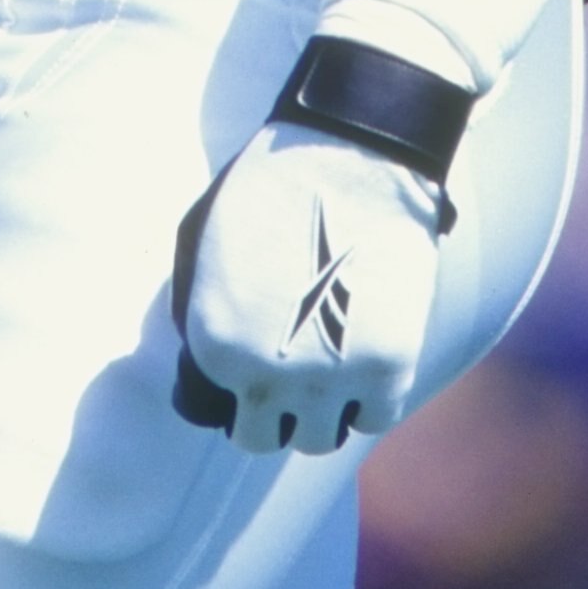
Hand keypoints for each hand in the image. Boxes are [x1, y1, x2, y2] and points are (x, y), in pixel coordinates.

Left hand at [172, 121, 443, 454]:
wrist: (351, 150)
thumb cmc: (270, 185)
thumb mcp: (203, 242)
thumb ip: (198, 311)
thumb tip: (205, 361)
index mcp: (214, 343)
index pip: (214, 409)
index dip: (231, 386)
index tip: (249, 365)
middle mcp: (265, 375)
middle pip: (261, 436)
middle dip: (269, 409)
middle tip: (284, 374)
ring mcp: (330, 378)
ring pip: (318, 438)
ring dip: (318, 411)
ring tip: (326, 368)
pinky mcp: (389, 364)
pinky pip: (375, 417)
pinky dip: (369, 399)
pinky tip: (364, 360)